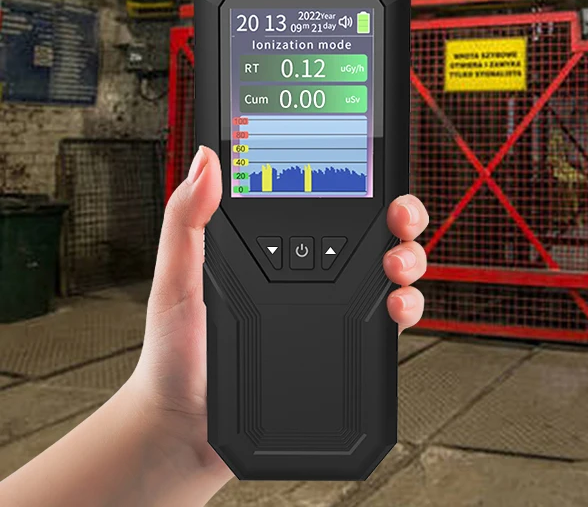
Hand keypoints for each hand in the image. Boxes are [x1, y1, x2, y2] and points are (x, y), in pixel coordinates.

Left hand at [128, 146, 427, 478]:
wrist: (185, 430)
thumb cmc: (174, 354)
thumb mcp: (177, 277)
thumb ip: (187, 219)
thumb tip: (205, 160)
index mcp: (274, 242)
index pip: (327, 195)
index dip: (359, 177)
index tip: (373, 169)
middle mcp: (311, 268)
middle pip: (374, 227)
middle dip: (402, 213)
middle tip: (399, 217)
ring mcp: (332, 305)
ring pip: (392, 266)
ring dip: (410, 256)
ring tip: (396, 267)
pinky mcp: (346, 344)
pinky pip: (391, 320)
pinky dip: (408, 307)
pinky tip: (395, 306)